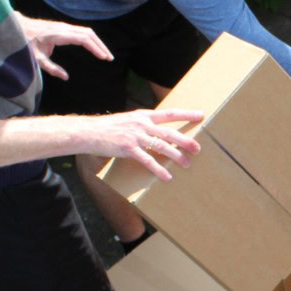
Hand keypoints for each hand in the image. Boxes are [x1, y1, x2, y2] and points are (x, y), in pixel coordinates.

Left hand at [17, 14, 111, 80]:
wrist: (19, 26)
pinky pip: (82, 31)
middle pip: (89, 34)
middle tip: (109, 58)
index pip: (83, 39)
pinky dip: (91, 39)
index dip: (95, 48)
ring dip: (98, 42)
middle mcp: (64, 28)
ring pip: (87, 31)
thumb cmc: (26, 43)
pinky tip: (95, 47)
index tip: (103, 57)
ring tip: (105, 54)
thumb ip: (51, 68)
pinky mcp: (64, 27)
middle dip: (101, 46)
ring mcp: (64, 26)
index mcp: (58, 35)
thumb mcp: (35, 58)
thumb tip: (66, 77)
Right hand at [87, 107, 202, 181]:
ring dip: (176, 156)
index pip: (169, 113)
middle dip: (185, 140)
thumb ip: (143, 125)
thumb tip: (157, 132)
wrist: (89, 131)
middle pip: (169, 132)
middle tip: (198, 148)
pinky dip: (159, 169)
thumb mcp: (128, 120)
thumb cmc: (109, 127)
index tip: (201, 115)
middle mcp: (142, 124)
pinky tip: (167, 177)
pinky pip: (147, 160)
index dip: (186, 114)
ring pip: (161, 146)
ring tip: (187, 164)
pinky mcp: (128, 148)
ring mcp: (135, 136)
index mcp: (144, 116)